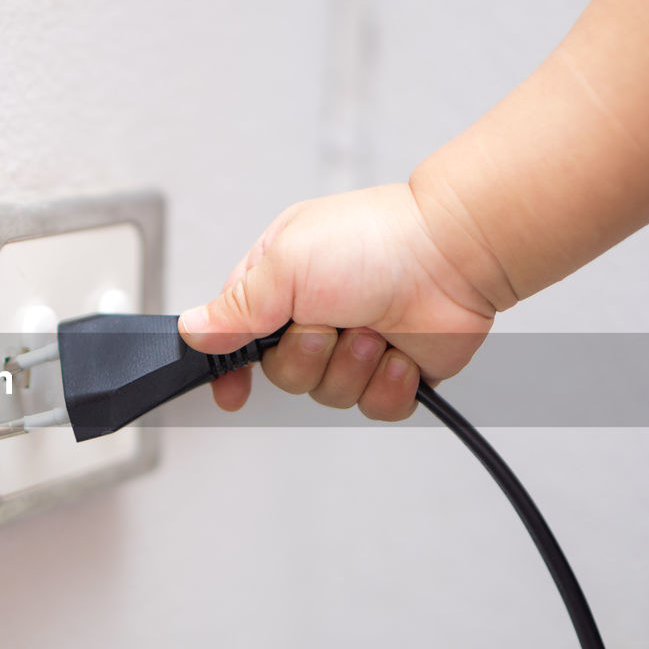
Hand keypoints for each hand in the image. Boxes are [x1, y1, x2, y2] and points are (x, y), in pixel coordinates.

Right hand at [178, 184, 496, 420]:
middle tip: (326, 327)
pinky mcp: (392, 371)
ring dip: (350, 367)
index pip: (235, 338)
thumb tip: (192, 329)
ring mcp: (354, 345)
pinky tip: (397, 352)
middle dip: (305, 358)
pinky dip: (387, 384)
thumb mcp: (284, 266)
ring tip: (371, 330)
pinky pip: (373, 408)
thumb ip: (234, 307)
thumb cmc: (376, 241)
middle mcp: (314, 316)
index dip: (229, 368)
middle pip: (281, 374)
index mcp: (279, 284)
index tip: (230, 390)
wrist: (455, 256)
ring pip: (326, 395)